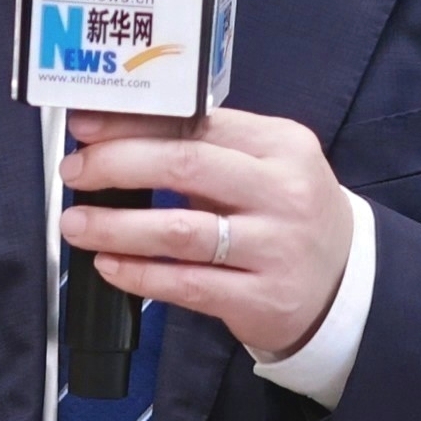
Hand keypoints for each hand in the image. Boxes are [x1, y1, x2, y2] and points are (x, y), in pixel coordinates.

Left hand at [60, 106, 353, 362]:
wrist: (344, 284)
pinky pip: (187, 285)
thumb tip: (119, 135)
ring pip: (179, 231)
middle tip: (76, 172)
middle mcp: (282, 192)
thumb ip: (209, 148)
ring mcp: (275, 247)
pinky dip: (140, 274)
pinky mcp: (262, 298)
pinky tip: (109, 266)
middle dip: (117, 165)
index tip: (87, 127)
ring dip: (115, 226)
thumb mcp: (268, 166)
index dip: (134, 124)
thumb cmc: (289, 215)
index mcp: (281, 145)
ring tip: (76, 223)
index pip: (198, 122)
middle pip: (185, 165)